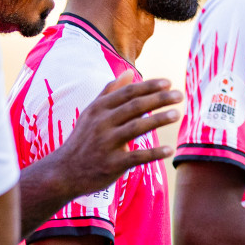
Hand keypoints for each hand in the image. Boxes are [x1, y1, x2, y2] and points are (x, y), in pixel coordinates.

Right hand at [51, 72, 182, 196]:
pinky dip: (153, 153)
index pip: (128, 93)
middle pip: (135, 106)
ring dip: (158, 120)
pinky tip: (170, 150)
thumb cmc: (83, 139)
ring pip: (136, 128)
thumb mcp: (91, 113)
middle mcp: (102, 123)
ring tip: (177, 114)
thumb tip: (129, 72)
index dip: (149, 86)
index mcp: (99, 109)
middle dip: (159, 99)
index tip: (169, 82)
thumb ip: (110, 92)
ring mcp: (106, 144)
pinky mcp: (112, 164)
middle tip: (180, 95)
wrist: (64, 172)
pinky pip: (136, 157)